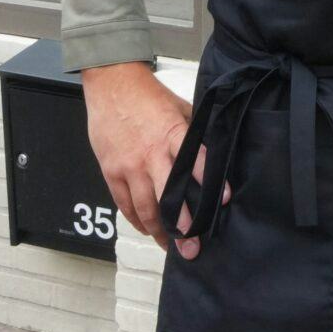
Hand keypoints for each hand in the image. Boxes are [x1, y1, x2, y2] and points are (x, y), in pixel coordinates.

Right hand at [79, 61, 196, 253]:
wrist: (112, 84)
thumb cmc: (149, 96)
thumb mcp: (181, 110)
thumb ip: (193, 136)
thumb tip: (211, 159)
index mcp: (173, 134)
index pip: (194, 161)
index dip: (208, 181)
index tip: (221, 200)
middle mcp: (151, 154)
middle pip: (168, 197)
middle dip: (181, 226)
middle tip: (192, 248)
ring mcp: (129, 165)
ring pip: (145, 208)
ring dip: (158, 231)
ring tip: (171, 247)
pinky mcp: (111, 171)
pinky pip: (124, 203)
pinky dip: (136, 220)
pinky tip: (147, 229)